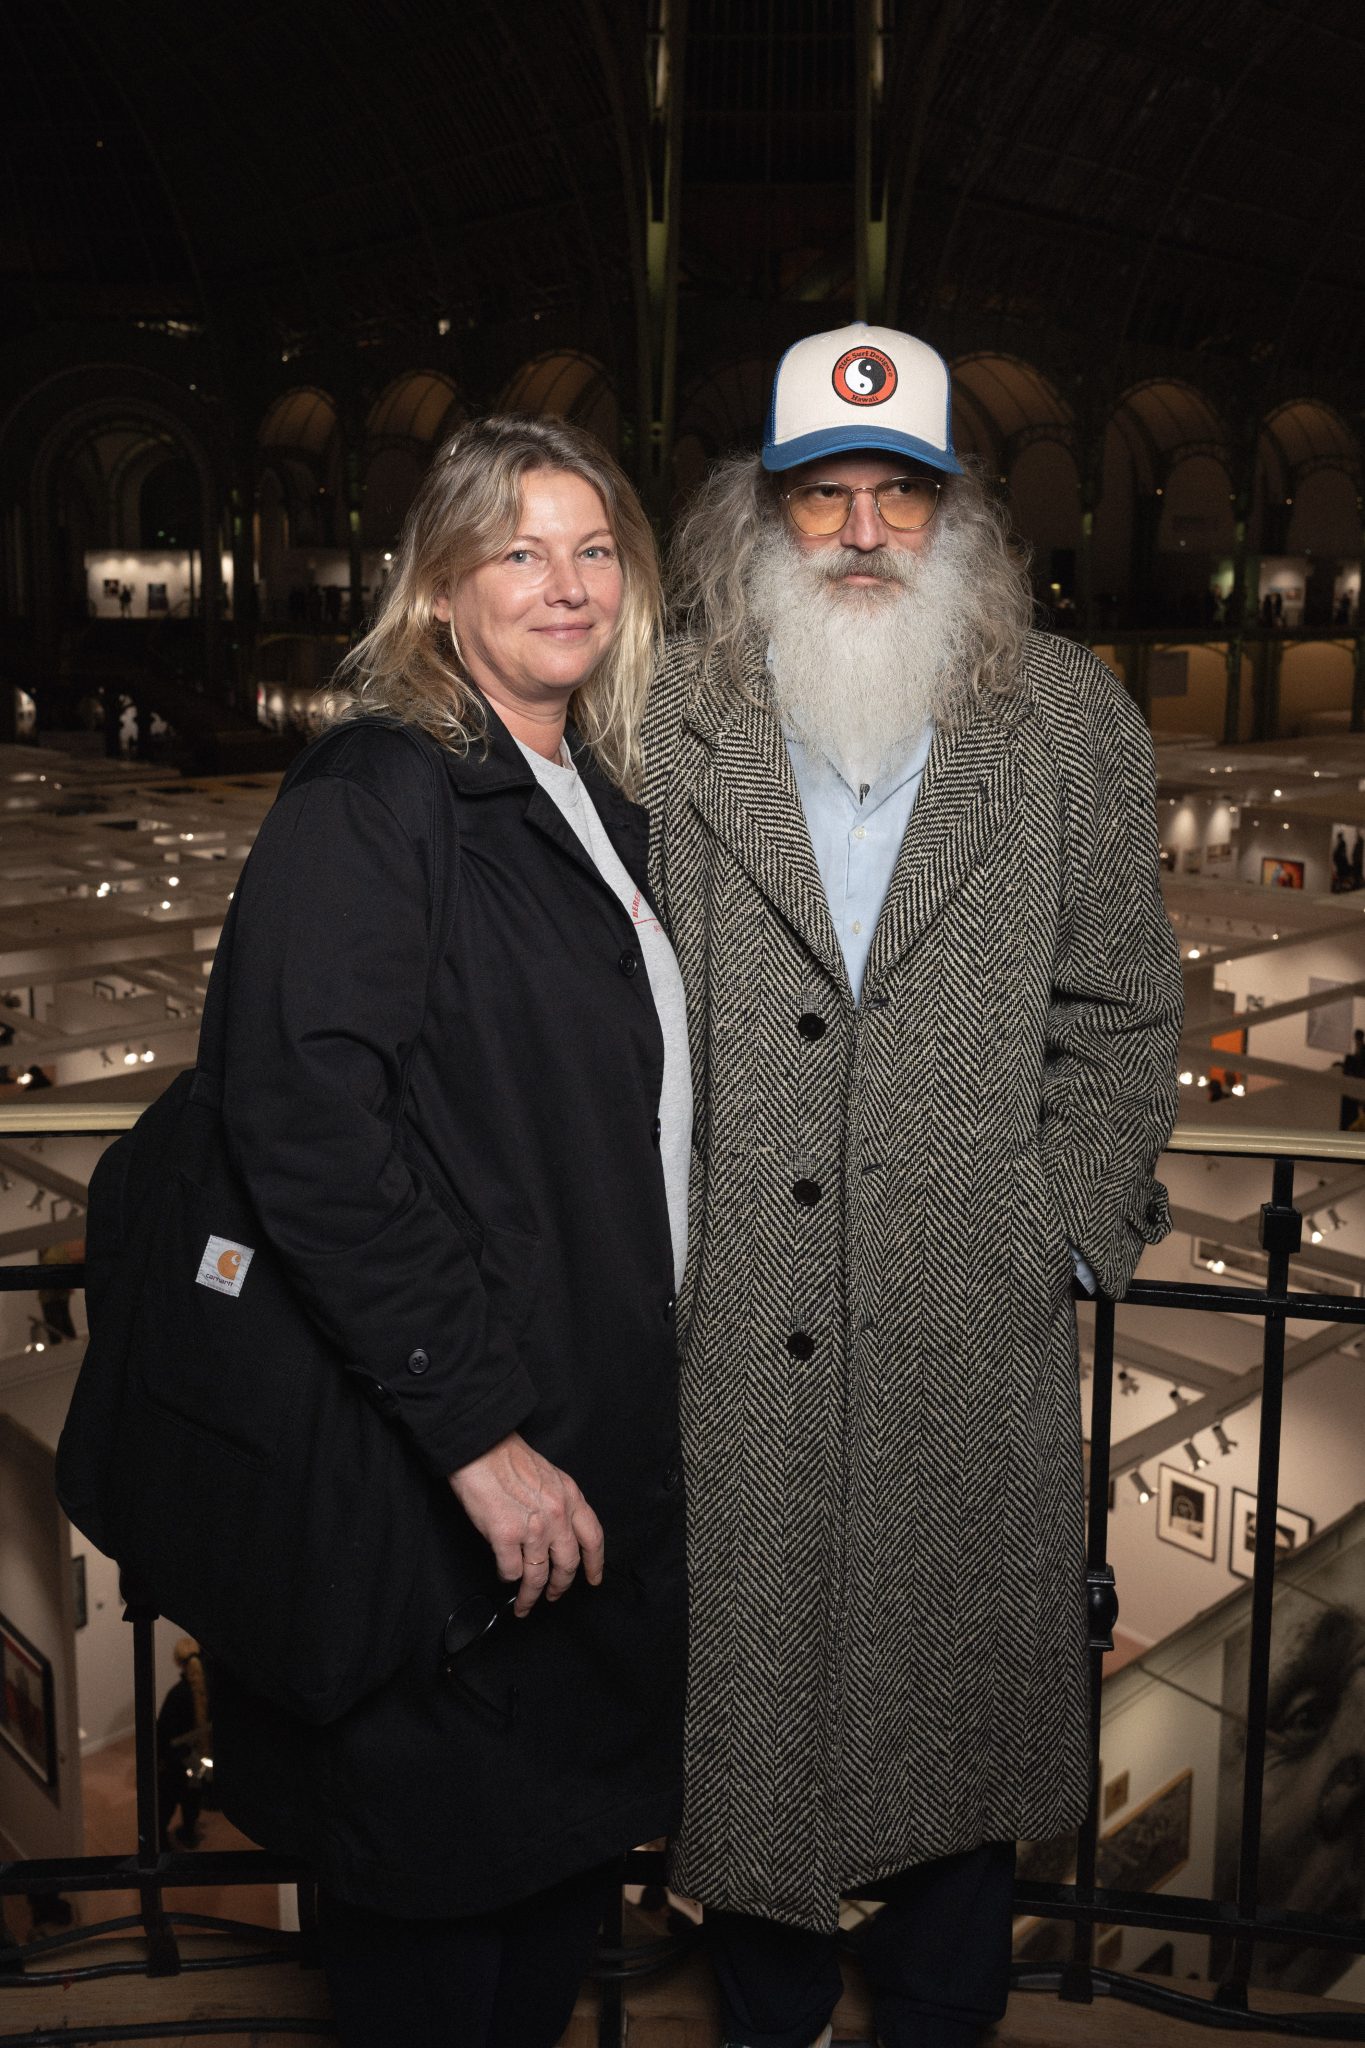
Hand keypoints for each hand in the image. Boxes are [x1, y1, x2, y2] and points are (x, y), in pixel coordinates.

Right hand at [448, 1433, 603, 1616]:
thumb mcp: (549, 1475)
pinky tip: (504, 1576)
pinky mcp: (505, 1536)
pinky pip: (510, 1571)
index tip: (593, 1578)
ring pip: (538, 1576)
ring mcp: (532, 1528)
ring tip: (525, 1604)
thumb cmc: (507, 1456)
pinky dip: (508, 1578)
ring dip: (531, 1595)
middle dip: (561, 1586)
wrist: (480, 1447)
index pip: (593, 1538)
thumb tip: (555, 1530)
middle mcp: (557, 1516)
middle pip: (568, 1564)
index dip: (595, 1563)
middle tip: (555, 1596)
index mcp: (570, 1497)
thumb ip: (558, 1502)